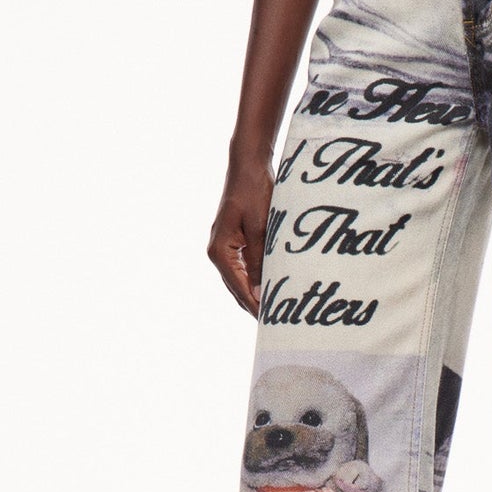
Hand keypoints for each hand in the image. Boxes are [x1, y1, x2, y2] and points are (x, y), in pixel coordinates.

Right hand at [208, 159, 273, 314]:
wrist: (248, 166)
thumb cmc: (254, 192)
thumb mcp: (260, 227)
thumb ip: (259, 260)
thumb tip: (259, 291)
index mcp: (219, 251)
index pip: (239, 287)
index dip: (254, 305)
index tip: (270, 322)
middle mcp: (217, 252)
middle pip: (236, 288)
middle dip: (253, 305)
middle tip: (274, 325)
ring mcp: (224, 247)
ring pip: (239, 280)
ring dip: (253, 295)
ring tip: (272, 312)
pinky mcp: (233, 241)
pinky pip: (242, 268)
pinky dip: (254, 280)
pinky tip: (268, 288)